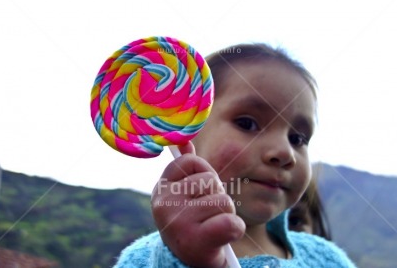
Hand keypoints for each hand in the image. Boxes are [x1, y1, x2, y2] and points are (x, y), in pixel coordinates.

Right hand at [151, 142, 244, 266]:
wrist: (191, 261)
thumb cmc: (192, 221)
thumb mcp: (184, 194)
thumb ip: (186, 168)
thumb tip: (185, 141)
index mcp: (161, 188)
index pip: (190, 161)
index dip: (203, 175)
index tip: (198, 192)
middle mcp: (164, 203)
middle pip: (211, 181)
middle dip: (217, 196)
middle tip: (206, 215)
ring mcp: (178, 222)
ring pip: (224, 201)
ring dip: (226, 213)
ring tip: (212, 225)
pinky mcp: (195, 241)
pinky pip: (231, 223)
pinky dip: (235, 230)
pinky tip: (222, 237)